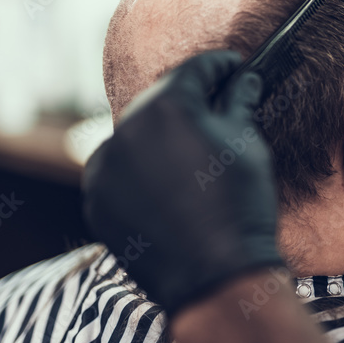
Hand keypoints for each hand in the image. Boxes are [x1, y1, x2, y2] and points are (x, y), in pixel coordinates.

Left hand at [83, 51, 282, 314]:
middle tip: (217, 106)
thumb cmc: (240, 205)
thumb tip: (243, 79)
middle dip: (189, 100)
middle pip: (161, 100)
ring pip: (136, 135)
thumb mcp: (246, 145)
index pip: (196, 69)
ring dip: (161, 135)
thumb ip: (237, 104)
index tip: (235, 67)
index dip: (221, 65)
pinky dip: (140, 169)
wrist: (215, 277)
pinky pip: (118, 171)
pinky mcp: (96, 198)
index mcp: (167, 105)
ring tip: (191, 152)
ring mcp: (105, 165)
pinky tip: (169, 185)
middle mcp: (126, 127)